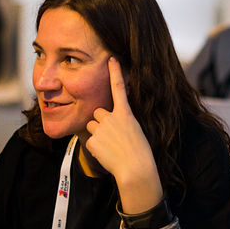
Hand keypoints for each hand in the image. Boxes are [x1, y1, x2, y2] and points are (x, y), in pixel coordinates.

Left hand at [84, 57, 162, 212]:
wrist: (135, 169)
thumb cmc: (139, 152)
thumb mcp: (135, 130)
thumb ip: (121, 121)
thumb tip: (109, 121)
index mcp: (125, 114)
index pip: (119, 88)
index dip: (115, 72)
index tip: (111, 59)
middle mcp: (111, 117)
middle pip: (97, 113)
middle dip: (100, 121)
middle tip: (111, 136)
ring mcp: (101, 128)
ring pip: (91, 125)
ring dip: (97, 133)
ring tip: (110, 145)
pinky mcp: (93, 140)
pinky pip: (90, 140)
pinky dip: (96, 146)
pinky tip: (106, 153)